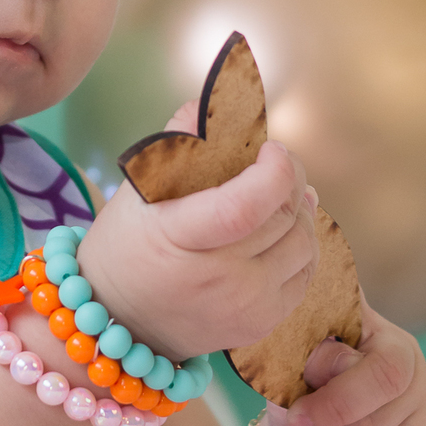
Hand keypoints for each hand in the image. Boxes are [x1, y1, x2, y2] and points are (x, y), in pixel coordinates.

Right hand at [75, 105, 319, 361]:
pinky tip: (284, 230)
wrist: (120, 321)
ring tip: (283, 195)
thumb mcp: (137, 187)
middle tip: (278, 163)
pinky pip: (306, 276)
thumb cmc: (128, 243)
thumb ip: (178, 140)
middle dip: (290, 179)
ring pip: (304, 246)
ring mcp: (242, 306)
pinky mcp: (260, 325)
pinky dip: (302, 246)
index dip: (273, 171)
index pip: (245, 206)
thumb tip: (217, 100)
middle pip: (283, 219)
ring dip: (301, 212)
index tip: (271, 149)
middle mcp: (216, 278)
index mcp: (178, 238)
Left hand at [260, 295, 425, 425]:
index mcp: (389, 341)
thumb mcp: (297, 360)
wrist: (308, 418)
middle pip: (378, 421)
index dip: (339, 401)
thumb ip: (310, 358)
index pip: (385, 373)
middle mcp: (416, 376)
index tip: (296, 416)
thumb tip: (322, 369)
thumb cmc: (301, 378)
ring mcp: (420, 417)